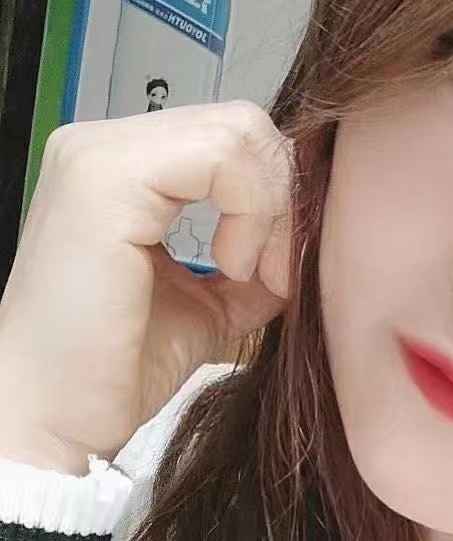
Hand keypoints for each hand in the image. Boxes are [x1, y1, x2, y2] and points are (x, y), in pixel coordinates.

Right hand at [0, 100, 293, 471]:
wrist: (58, 415)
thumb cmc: (117, 367)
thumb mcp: (209, 306)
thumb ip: (253, 267)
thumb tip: (306, 249)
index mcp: (123, 169)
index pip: (233, 139)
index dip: (279, 198)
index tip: (279, 273)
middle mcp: (103, 147)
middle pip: (242, 125)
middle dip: (283, 198)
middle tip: (274, 272)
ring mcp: (99, 156)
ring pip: (238, 132)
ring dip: (270, 208)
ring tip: (251, 274)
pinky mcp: (106, 180)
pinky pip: (222, 157)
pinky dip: (252, 212)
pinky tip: (233, 267)